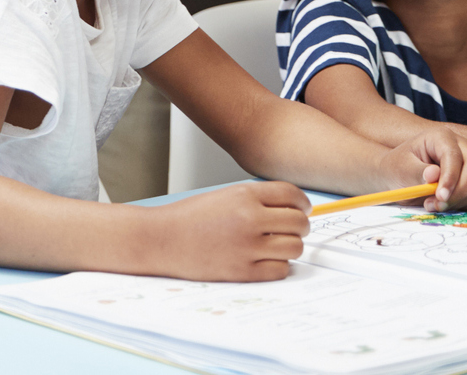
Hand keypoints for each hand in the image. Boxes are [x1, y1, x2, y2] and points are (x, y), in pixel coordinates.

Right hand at [151, 182, 310, 282]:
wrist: (162, 239)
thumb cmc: (191, 216)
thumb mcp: (226, 195)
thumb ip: (257, 199)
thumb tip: (291, 209)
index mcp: (245, 194)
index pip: (292, 195)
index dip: (303, 203)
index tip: (304, 210)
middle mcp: (249, 218)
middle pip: (298, 223)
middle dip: (301, 226)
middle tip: (295, 229)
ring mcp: (246, 246)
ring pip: (294, 248)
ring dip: (293, 247)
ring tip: (282, 246)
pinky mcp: (241, 272)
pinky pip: (279, 270)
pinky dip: (280, 266)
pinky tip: (269, 260)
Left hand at [387, 129, 466, 210]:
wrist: (400, 176)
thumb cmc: (399, 168)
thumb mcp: (401, 169)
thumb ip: (416, 171)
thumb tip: (434, 174)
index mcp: (442, 137)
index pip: (454, 155)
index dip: (450, 177)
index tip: (440, 196)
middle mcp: (461, 147)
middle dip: (459, 192)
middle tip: (437, 205)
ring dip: (461, 202)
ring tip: (434, 205)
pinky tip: (451, 208)